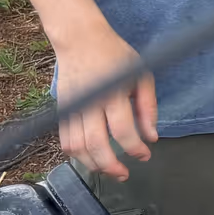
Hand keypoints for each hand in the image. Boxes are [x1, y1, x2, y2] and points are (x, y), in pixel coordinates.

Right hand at [54, 23, 157, 180]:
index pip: (123, 130)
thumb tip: (151, 137)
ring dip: (93, 165)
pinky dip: (76, 155)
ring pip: (76, 148)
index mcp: (113, 93)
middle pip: (96, 145)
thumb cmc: (117, 56)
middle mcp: (90, 103)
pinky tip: (91, 158)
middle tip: (125, 174)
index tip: (145, 155)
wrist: (81, 40)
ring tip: (109, 170)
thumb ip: (148, 107)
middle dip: (111, 166)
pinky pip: (64, 140)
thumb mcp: (142, 75)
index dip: (135, 148)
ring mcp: (72, 108)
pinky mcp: (61, 110)